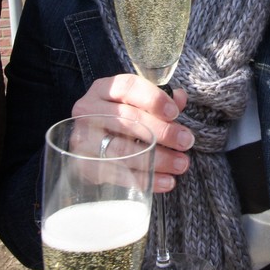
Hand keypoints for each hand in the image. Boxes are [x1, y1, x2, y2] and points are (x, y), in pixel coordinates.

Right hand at [72, 74, 194, 192]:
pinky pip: (116, 174)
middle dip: (162, 132)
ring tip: (180, 164)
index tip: (175, 113)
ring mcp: (83, 138)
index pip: (127, 87)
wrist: (94, 142)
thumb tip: (179, 99)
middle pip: (126, 119)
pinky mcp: (84, 164)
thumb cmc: (124, 119)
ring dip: (156, 158)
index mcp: (104, 89)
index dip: (153, 99)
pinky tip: (165, 181)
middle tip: (186, 141)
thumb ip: (160, 101)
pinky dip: (143, 179)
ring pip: (122, 149)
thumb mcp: (139, 104)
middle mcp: (88, 110)